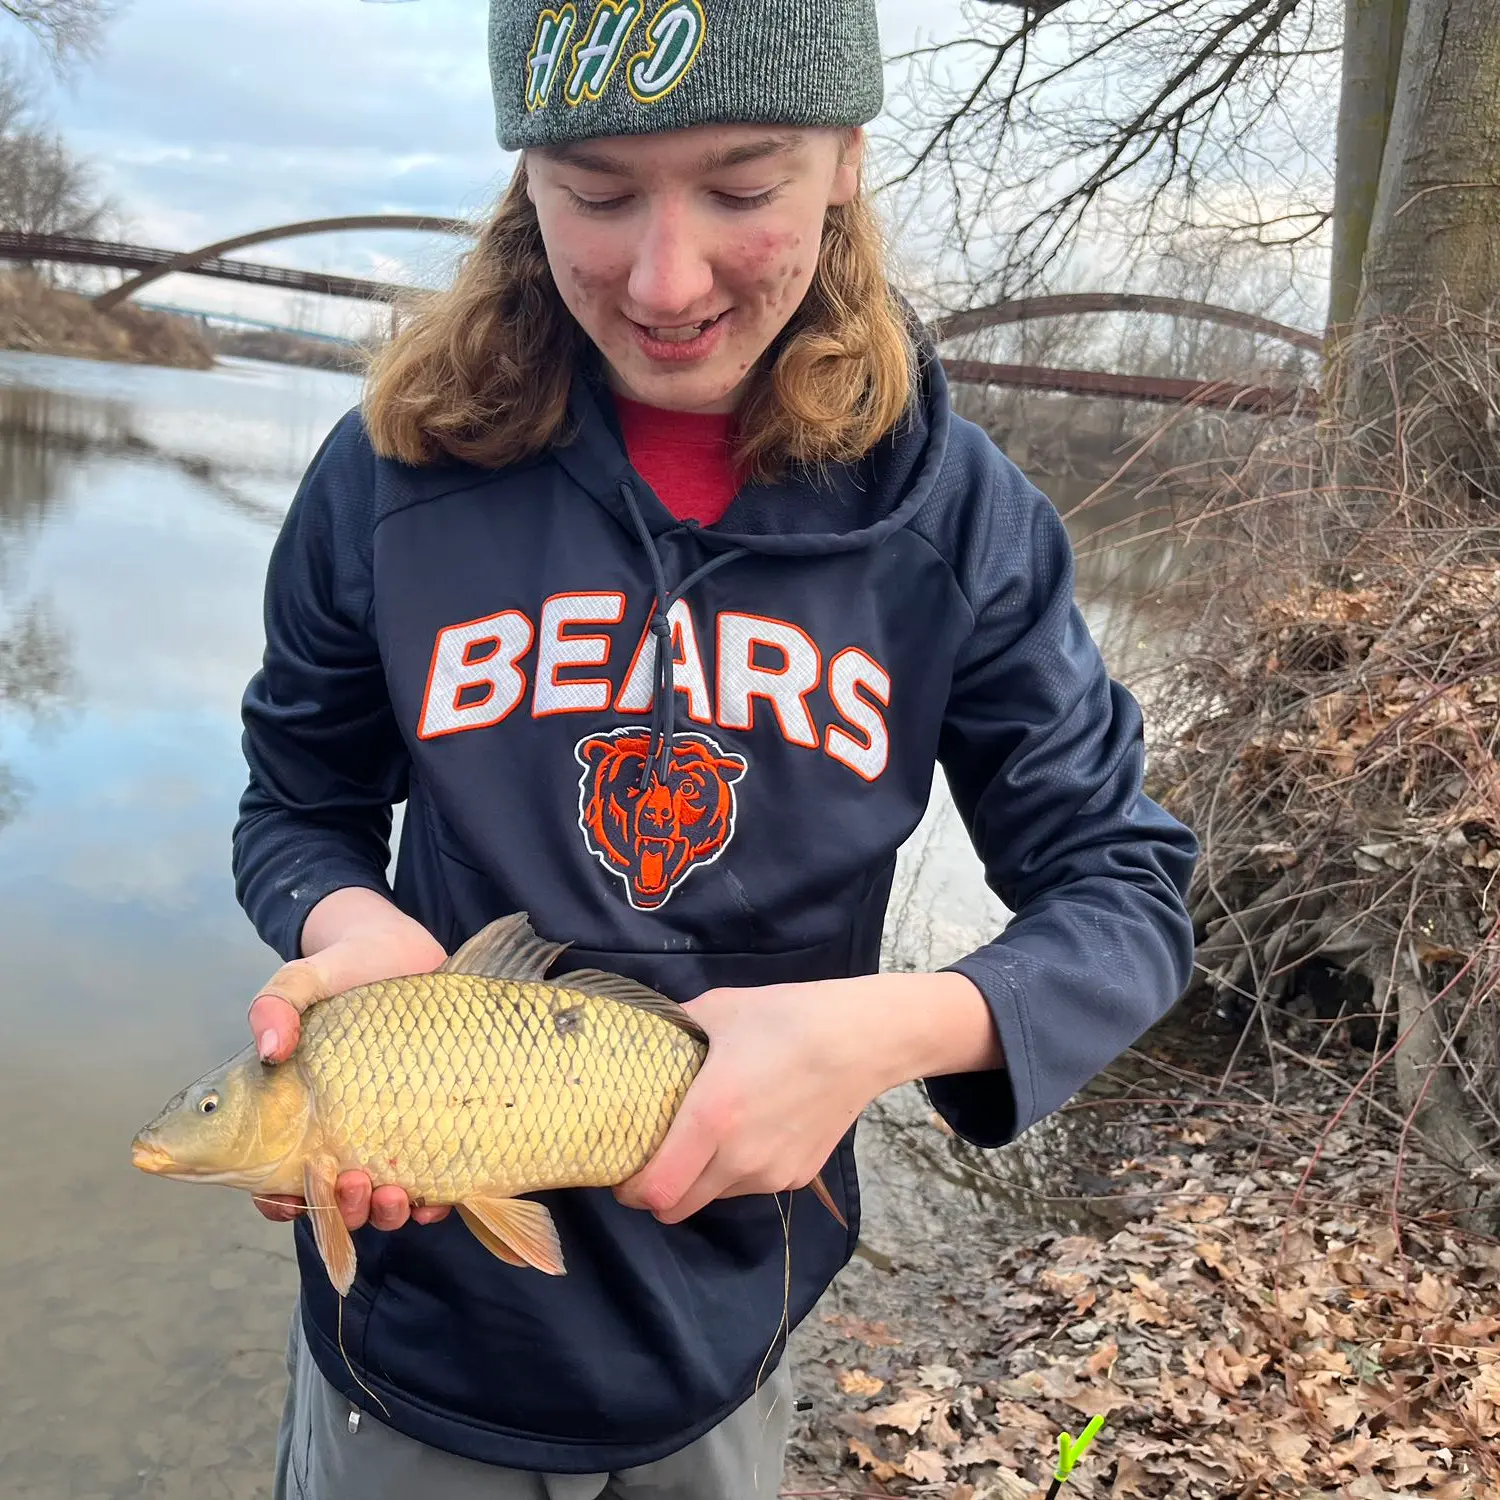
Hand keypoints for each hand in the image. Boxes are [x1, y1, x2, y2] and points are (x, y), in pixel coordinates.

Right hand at [251, 888, 450, 1231]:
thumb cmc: (344, 968)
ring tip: (394, 1194)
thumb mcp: (304, 978)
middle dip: (343, 1209)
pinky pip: (432, 1181)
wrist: (406, 950)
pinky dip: (433, 1201)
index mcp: (296, 1114)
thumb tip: (269, 1047)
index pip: (276, 1178)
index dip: (279, 1201)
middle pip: (332, 1199)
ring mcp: (390, 1132)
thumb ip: (277, 1004)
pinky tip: (438, 1199)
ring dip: (384, 1212)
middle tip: (354, 1183)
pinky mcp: (435, 1125)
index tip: (289, 1196)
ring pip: (380, 1200)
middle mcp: (342, 1132)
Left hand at [613, 971, 1000, 1224]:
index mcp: (711, 1117)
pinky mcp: (796, 1177)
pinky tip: (750, 1129)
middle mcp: (739, 1158)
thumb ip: (675, 1029)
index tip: (621, 1168)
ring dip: (698, 1180)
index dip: (630, 1189)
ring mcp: (771, 1173)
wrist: (862, 1039)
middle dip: (656, 1192)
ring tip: (707, 1136)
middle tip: (653, 1158)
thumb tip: (643, 1034)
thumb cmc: (786, 1018)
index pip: (655, 1191)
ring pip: (713, 1197)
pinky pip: (749, 1186)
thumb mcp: (719, 1009)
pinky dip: (736, 1171)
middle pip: (676, 1209)